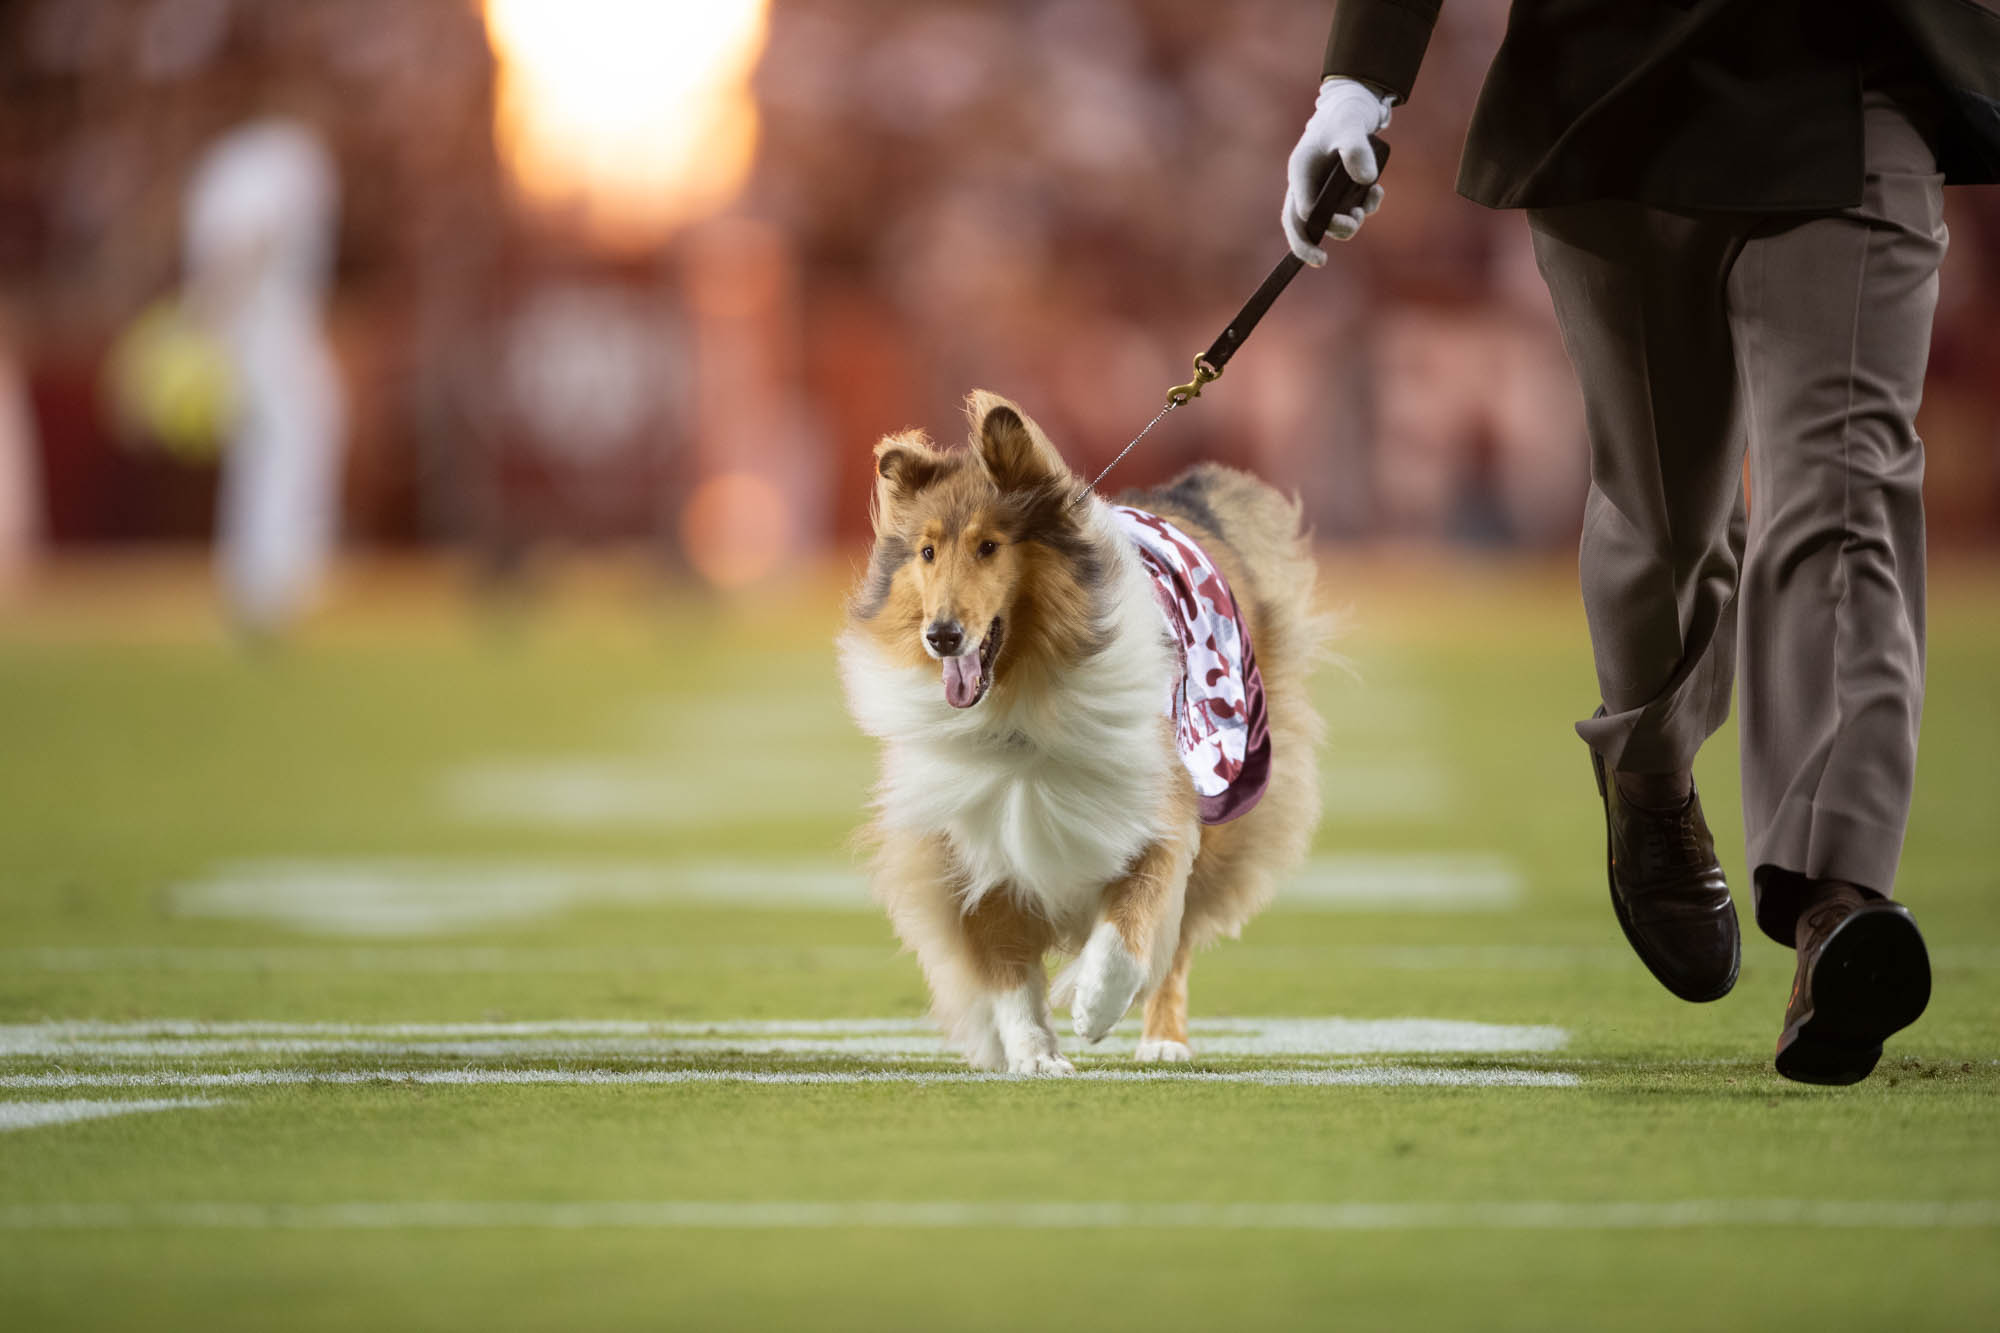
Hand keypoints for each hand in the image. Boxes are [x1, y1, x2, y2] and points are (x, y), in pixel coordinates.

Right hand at [1282, 76, 1391, 265]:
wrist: (1355, 106)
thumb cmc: (1346, 114)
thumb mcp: (1352, 126)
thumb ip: (1356, 149)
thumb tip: (1366, 181)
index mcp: (1301, 171)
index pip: (1296, 215)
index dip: (1304, 240)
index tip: (1320, 257)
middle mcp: (1308, 184)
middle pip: (1305, 224)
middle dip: (1326, 234)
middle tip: (1344, 235)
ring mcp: (1324, 188)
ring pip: (1331, 219)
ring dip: (1350, 221)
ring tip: (1367, 205)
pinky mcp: (1342, 188)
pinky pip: (1350, 208)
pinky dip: (1365, 206)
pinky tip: (1376, 192)